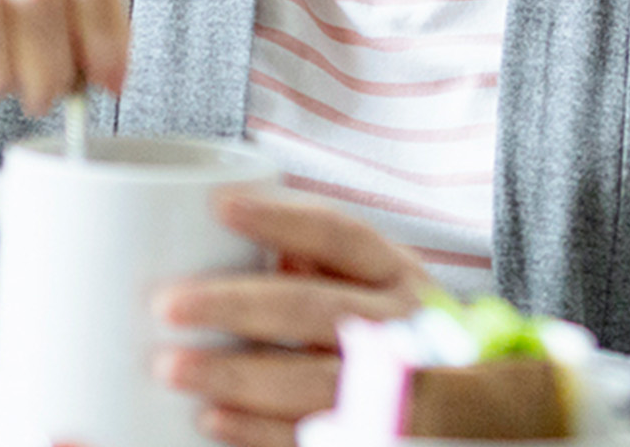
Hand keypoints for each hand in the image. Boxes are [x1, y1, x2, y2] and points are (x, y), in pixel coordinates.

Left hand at [154, 190, 434, 446]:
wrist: (460, 412)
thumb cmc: (391, 331)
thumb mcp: (375, 285)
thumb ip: (316, 259)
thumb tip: (231, 235)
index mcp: (395, 273)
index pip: (339, 235)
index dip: (281, 219)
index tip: (219, 206)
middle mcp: (399, 325)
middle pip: (313, 309)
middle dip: (237, 305)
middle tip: (168, 304)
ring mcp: (392, 388)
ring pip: (311, 379)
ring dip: (236, 373)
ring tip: (172, 366)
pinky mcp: (373, 436)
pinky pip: (311, 436)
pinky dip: (258, 431)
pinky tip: (210, 418)